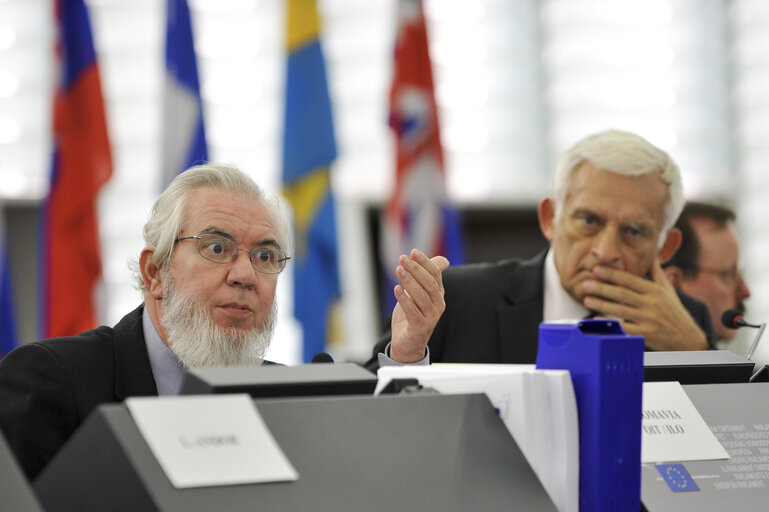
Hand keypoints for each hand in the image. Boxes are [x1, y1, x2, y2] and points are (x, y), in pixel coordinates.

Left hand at [389, 249, 449, 362]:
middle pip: (429, 283)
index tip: (412, 252)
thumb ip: (427, 276)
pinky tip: (396, 289)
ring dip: (409, 282)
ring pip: (421, 296)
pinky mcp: (421, 327)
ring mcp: (431, 317)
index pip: (435, 274)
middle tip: (402, 258)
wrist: (408, 343)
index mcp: (438, 294)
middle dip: (416, 269)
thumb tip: (444, 260)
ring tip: (398, 270)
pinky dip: (404, 299)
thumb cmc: (412, 314)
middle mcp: (438, 304)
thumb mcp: (419, 293)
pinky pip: (412, 311)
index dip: (425, 262)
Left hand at [581, 257, 708, 350]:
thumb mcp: (668, 290)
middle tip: (585, 284)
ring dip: (602, 304)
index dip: (612, 274)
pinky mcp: (646, 335)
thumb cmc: (674, 312)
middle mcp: (652, 304)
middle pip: (622, 294)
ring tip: (586, 299)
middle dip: (602, 288)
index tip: (596, 269)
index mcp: (656, 291)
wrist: (688, 339)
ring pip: (621, 310)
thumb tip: (651, 254)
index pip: (630, 280)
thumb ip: (656, 273)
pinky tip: (597, 320)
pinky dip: (610, 324)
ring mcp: (649, 320)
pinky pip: (625, 328)